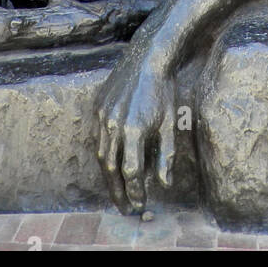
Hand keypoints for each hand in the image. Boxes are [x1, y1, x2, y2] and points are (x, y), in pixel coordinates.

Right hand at [96, 50, 177, 214]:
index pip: (131, 171)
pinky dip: (104, 155)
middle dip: (118, 192)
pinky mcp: (98, 107)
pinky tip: (112, 165)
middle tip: (126, 209)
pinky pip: (98, 137)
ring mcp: (103, 115)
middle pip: (111, 168)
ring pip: (101, 155)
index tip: (141, 205)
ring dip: (109, 178)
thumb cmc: (163, 91)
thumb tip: (164, 185)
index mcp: (134, 130)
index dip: (135, 192)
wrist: (148, 58)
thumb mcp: (170, 124)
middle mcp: (114, 125)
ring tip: (117, 193)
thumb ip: (166, 156)